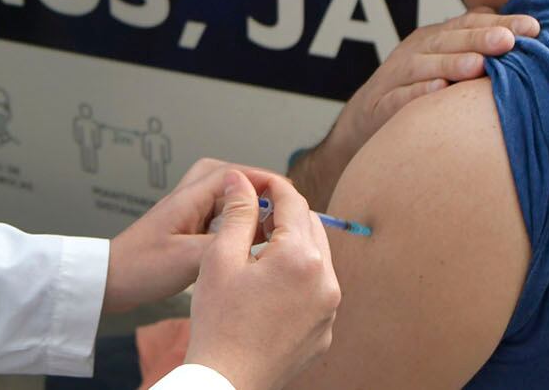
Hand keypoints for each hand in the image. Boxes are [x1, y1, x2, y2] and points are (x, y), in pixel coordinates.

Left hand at [104, 158, 283, 314]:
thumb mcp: (189, 259)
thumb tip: (260, 233)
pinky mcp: (182, 225)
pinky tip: (242, 237)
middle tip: (279, 203)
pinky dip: (232, 216)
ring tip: (264, 220)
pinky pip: (215, 210)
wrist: (111, 280)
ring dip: (243, 200)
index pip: (234, 174)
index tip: (289, 194)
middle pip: (227, 174)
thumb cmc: (142, 268)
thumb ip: (226, 242)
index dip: (264, 181)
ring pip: (221, 192)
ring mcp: (184, 210)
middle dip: (255, 184)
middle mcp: (187, 197)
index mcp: (189, 198)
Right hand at [186, 171, 338, 389]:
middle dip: (284, 215)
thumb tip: (241, 179)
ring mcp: (328, 310)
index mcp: (301, 258)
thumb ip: (238, 212)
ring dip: (293, 246)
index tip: (255, 182)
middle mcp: (325, 282)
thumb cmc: (219, 323)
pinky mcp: (324, 332)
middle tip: (253, 217)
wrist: (226, 381)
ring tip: (257, 253)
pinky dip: (298, 279)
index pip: (293, 202)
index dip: (272, 185)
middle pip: (311, 227)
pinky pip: (316, 291)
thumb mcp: (220, 257)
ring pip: (317, 259)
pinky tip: (268, 288)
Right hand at [290, 8, 539, 208]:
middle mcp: (415, 52)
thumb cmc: (415, 90)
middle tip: (508, 40)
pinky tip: (438, 91)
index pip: (468, 24)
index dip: (499, 23)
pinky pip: (400, 97)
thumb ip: (472, 42)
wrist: (363, 123)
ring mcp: (396, 77)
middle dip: (479, 38)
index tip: (533, 27)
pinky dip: (418, 93)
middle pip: (448, 40)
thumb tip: (509, 24)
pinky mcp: (381, 105)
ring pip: (424, 65)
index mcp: (434, 39)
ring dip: (451, 63)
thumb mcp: (442, 60)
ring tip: (479, 65)